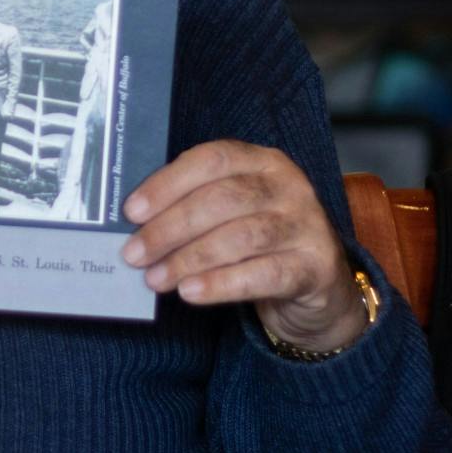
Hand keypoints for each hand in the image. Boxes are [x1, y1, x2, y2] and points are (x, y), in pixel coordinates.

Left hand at [120, 140, 365, 351]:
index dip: (168, 183)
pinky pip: (263, 275)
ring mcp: (307, 225)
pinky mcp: (315, 266)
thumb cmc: (261, 245)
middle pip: (222, 199)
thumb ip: (193, 208)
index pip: (212, 159)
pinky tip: (190, 293)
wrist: (320, 288)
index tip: (132, 211)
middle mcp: (289, 186)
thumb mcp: (232, 215)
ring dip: (189, 258)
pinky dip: (221, 284)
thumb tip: (136, 225)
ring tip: (155, 279)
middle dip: (171, 227)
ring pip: (240, 236)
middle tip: (135, 253)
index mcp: (263, 161)